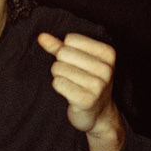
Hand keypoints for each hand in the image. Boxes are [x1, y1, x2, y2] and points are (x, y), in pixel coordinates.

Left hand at [37, 31, 125, 150]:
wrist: (99, 114)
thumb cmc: (88, 83)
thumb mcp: (78, 61)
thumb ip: (59, 47)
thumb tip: (42, 36)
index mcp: (108, 54)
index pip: (71, 39)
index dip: (66, 51)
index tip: (77, 63)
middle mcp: (106, 69)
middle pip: (63, 53)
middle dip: (61, 64)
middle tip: (73, 76)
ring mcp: (98, 86)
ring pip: (59, 68)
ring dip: (59, 77)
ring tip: (72, 85)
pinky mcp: (87, 100)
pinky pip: (58, 83)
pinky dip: (59, 87)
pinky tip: (69, 93)